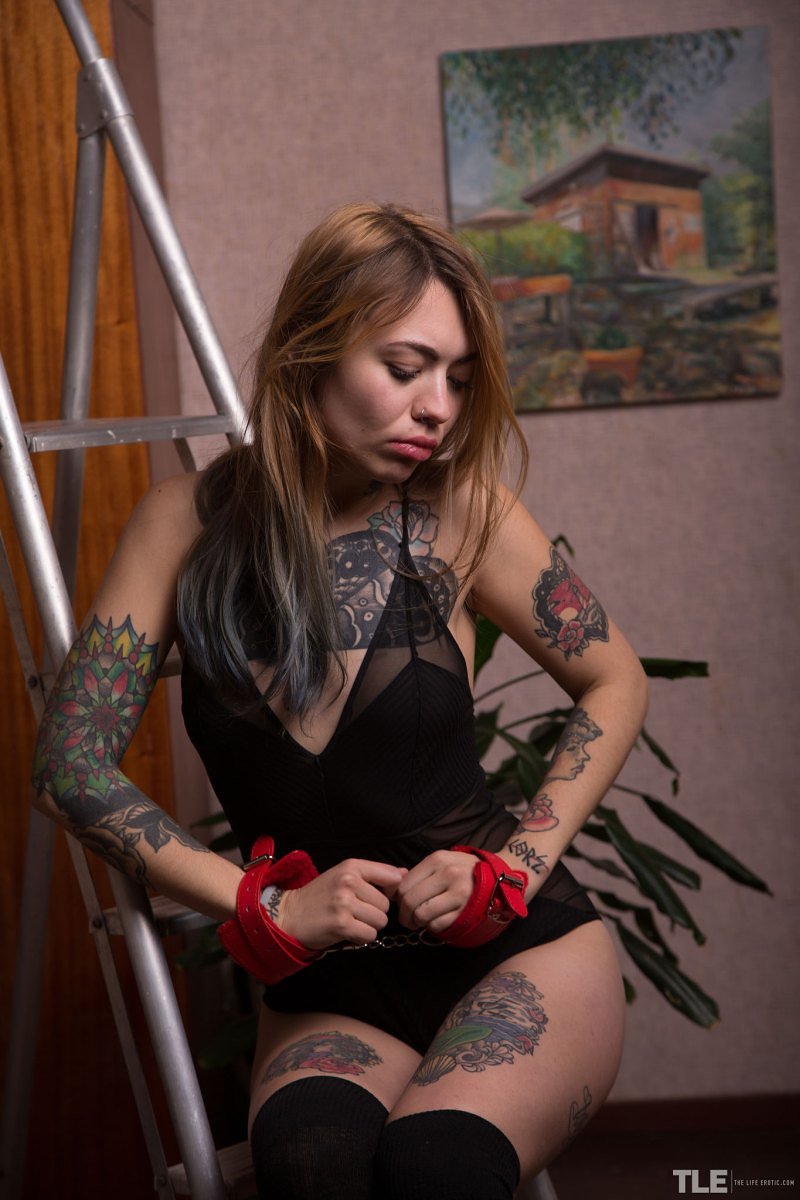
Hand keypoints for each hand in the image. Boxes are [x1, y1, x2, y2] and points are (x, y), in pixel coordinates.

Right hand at [278, 859, 406, 949]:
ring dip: (369, 926)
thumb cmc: (320, 895)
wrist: (290, 914)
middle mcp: (349, 881)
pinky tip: (348, 931)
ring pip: (380, 920)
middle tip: (355, 912)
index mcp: (352, 866)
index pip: (391, 876)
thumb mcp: (345, 875)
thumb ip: (375, 874)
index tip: (377, 896)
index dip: (390, 891)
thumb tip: (404, 873)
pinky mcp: (341, 924)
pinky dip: (361, 937)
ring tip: (351, 921)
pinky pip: (369, 935)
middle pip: (386, 904)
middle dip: (375, 912)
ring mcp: (345, 903)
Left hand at [394, 850, 477, 936]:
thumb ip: (418, 874)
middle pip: (410, 901)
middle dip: (404, 916)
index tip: (402, 904)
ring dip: (418, 922)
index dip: (397, 899)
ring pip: (422, 915)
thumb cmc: (463, 871)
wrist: (498, 878)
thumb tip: (389, 889)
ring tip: (423, 920)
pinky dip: (433, 927)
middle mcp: (448, 874)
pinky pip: (438, 925)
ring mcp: (459, 894)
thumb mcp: (442, 862)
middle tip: (408, 919)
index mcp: (438, 859)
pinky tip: (439, 920)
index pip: (404, 884)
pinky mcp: (467, 911)